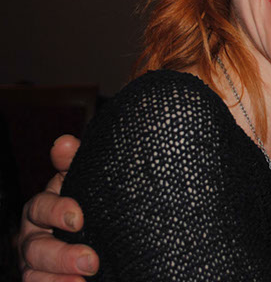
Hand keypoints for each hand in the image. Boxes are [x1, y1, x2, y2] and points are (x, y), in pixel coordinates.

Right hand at [17, 135, 97, 280]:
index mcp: (42, 208)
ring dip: (58, 279)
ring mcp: (35, 264)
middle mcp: (34, 237)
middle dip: (62, 255)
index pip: (41, 208)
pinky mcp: (44, 280)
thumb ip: (72, 162)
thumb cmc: (85, 200)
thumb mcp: (81, 179)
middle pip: (36, 248)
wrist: (97, 232)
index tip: (79, 217)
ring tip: (84, 278)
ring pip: (35, 274)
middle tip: (92, 260)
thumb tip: (65, 142)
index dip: (56, 211)